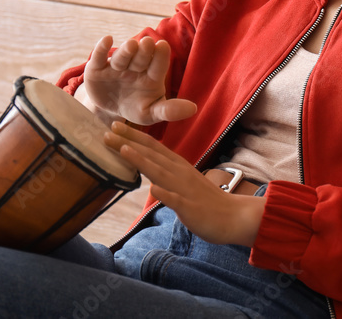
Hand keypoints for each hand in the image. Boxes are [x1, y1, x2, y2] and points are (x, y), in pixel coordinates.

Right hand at [81, 35, 196, 125]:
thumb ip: (169, 111)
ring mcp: (116, 67)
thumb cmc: (135, 109)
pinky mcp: (97, 69)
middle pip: (141, 58)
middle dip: (144, 51)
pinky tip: (107, 39)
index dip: (160, 56)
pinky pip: (99, 57)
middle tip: (148, 42)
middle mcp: (135, 68)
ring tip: (132, 45)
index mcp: (151, 76)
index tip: (163, 46)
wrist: (108, 112)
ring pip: (122, 56)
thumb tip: (194, 109)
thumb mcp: (151, 113)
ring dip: (126, 50)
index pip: (158, 65)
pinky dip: (102, 48)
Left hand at [104, 121, 265, 246]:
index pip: (152, 147)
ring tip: (124, 150)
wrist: (233, 217)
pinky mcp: (191, 208)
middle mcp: (180, 173)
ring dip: (142, 161)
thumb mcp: (182, 182)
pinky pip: (177, 200)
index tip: (114, 125)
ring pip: (161, 173)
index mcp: (177, 166)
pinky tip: (154, 189)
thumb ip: (166, 174)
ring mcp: (185, 189)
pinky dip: (165, 194)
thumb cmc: (205, 201)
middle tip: (108, 130)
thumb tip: (147, 170)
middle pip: (152, 155)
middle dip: (129, 142)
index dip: (133, 136)